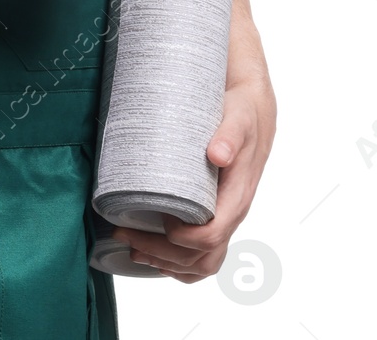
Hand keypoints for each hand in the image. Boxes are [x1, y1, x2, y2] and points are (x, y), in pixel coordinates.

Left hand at [114, 66, 276, 280]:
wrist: (252, 112)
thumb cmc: (242, 115)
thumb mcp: (237, 118)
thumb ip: (229, 135)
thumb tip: (217, 155)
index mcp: (237, 195)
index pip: (213, 234)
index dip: (183, 237)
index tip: (156, 221)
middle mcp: (232, 212)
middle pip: (203, 256)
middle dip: (163, 254)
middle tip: (124, 235)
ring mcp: (224, 216)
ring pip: (204, 262)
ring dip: (168, 263)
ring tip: (132, 249)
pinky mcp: (215, 213)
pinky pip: (204, 253)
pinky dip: (179, 263)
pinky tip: (154, 255)